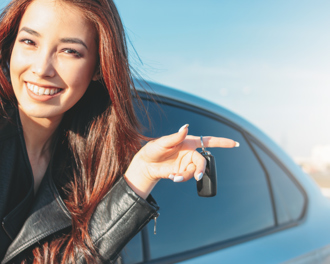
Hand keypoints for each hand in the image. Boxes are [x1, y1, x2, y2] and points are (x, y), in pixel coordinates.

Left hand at [124, 124, 238, 198]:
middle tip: (197, 176)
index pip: (209, 141)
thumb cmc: (153, 149)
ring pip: (195, 171)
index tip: (235, 144)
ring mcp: (186, 164)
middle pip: (202, 161)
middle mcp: (190, 153)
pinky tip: (172, 176)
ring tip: (174, 177)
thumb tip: (185, 127)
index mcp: (188, 142)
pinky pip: (187, 177)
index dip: (223, 142)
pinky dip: (180, 178)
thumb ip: (175, 137)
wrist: (146, 165)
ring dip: (187, 175)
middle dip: (201, 169)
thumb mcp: (162, 142)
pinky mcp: (182, 172)